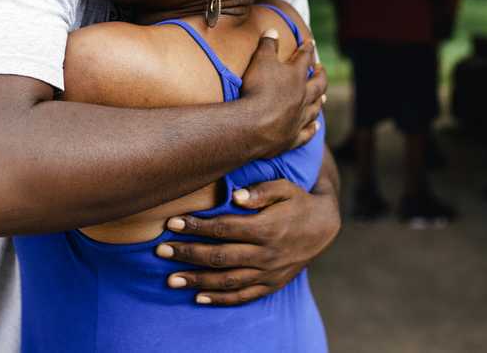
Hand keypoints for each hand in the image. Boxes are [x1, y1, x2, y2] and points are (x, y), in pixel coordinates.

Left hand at [157, 179, 339, 305]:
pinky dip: (221, 299)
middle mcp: (266, 254)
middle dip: (188, 253)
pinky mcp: (272, 285)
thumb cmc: (297, 201)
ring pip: (228, 280)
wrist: (324, 226)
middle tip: (161, 250)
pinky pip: (244, 296)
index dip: (196, 226)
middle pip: (220, 256)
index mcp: (266, 228)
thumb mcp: (284, 187)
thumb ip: (261, 190)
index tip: (172, 223)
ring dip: (198, 280)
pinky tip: (198, 298)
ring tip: (171, 279)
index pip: (224, 228)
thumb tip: (235, 195)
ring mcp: (269, 272)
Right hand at [239, 30, 324, 158]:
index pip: (304, 58)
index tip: (311, 43)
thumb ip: (267, 44)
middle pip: (318, 85)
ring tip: (322, 97)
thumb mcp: (260, 60)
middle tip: (321, 70)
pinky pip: (307, 133)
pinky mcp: (293, 136)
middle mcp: (302, 97)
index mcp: (295, 76)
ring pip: (315, 108)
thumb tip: (273, 30)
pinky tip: (315, 126)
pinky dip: (312, 129)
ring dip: (319, 101)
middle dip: (320, 75)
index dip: (307, 49)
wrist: (254, 124)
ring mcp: (299, 118)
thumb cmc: (258, 89)